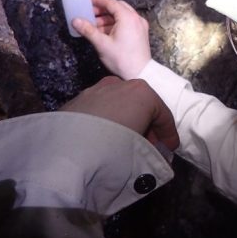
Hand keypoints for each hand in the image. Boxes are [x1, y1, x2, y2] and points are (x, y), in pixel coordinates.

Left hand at [60, 76, 178, 150]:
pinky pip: (100, 110)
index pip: (162, 113)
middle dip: (147, 126)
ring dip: (126, 122)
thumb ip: (151, 151)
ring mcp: (96, 89)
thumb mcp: (142, 153)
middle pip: (140, 105)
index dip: (168, 133)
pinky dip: (107, 121)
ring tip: (123, 143)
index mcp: (142, 92)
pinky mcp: (77, 99)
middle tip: (148, 146)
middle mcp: (120, 84)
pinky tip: (102, 138)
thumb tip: (148, 153)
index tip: (168, 149)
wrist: (68, 153)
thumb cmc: (114, 149)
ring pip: (119, 105)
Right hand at [72, 0, 151, 78]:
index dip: (98, 0)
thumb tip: (75, 20)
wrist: (140, 74)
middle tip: (89, 12)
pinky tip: (104, 31)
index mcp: (128, 17)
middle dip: (102, 9)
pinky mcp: (141, 33)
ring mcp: (140, 25)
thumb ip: (88, 30)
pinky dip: (115, 23)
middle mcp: (136, 18)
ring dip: (108, 17)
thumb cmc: (122, 59)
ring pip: (122, 15)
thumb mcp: (102, 44)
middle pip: (117, 7)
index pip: (111, 2)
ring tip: (94, 24)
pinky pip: (127, 22)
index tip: (87, 0)